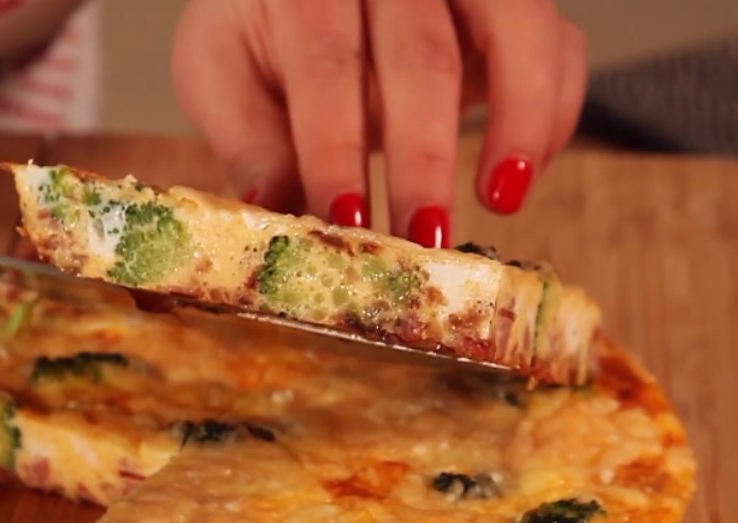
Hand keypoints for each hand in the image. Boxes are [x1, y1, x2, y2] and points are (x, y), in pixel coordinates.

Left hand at [171, 0, 587, 246]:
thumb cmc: (263, 37)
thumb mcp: (225, 74)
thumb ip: (250, 139)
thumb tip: (272, 210)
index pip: (325, 62)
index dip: (336, 147)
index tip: (346, 220)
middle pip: (420, 53)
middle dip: (422, 157)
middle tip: (421, 239)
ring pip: (516, 25)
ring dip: (517, 119)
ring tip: (502, 198)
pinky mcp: (509, 2)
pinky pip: (557, 41)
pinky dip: (553, 107)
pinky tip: (523, 171)